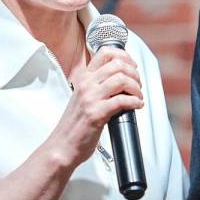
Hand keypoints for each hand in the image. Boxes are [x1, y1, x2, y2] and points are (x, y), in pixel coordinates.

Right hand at [49, 47, 142, 166]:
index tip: (133, 66)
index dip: (125, 56)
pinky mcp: (96, 114)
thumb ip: (97, 86)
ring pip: (122, 80)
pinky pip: (122, 101)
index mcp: (84, 78)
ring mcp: (90, 98)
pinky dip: (135, 102)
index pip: (105, 53)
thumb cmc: (74, 125)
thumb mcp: (82, 98)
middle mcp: (86, 85)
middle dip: (134, 74)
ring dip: (136, 88)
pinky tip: (136, 106)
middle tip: (138, 84)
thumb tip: (122, 79)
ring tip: (138, 96)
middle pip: (118, 64)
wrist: (62, 145)